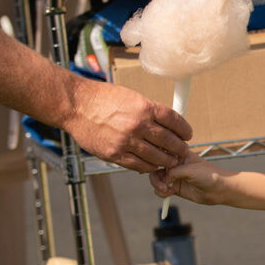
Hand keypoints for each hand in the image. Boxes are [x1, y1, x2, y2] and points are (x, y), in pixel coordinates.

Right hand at [65, 81, 192, 172]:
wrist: (76, 105)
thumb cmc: (102, 98)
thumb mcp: (132, 97)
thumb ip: (149, 110)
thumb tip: (166, 121)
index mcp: (145, 108)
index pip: (174, 121)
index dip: (184, 130)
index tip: (187, 134)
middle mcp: (138, 125)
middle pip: (169, 141)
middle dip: (179, 148)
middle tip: (182, 151)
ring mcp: (126, 141)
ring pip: (156, 157)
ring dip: (166, 160)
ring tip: (171, 160)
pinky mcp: (115, 154)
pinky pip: (138, 165)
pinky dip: (148, 167)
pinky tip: (152, 165)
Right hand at [149, 152, 229, 204]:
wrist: (220, 190)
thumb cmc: (209, 175)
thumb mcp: (191, 170)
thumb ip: (174, 172)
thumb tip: (161, 178)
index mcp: (179, 153)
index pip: (161, 152)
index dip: (155, 159)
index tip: (158, 166)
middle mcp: (175, 164)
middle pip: (155, 167)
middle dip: (155, 176)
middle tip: (162, 184)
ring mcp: (174, 176)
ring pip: (156, 179)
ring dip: (157, 185)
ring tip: (166, 190)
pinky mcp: (174, 187)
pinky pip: (160, 190)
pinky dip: (161, 192)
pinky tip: (170, 193)